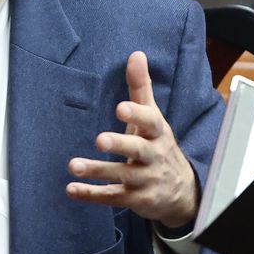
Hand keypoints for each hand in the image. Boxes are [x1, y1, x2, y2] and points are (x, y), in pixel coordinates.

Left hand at [66, 51, 198, 230]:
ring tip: (73, 166)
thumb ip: (141, 88)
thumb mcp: (152, 118)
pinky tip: (71, 190)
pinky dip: (92, 194)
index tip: (120, 108)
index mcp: (157, 133)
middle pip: (138, 149)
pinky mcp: (136, 199)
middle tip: (99, 140)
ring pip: (122, 175)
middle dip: (120, 144)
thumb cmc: (158, 146)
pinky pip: (113, 197)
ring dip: (98, 171)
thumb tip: (136, 54)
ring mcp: (145, 180)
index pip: (150, 122)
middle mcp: (153, 156)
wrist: (181, 192)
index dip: (137, 115)